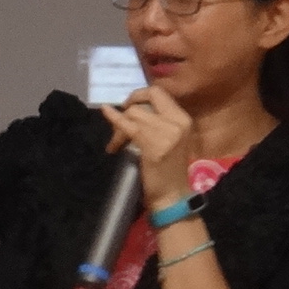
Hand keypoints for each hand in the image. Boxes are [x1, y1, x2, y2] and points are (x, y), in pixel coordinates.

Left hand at [99, 84, 196, 210]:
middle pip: (143, 103)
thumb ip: (157, 121)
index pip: (158, 93)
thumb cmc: (168, 169)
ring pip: (133, 115)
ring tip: (116, 143)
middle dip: (127, 112)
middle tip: (119, 128)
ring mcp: (167, 134)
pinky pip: (128, 127)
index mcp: (183, 118)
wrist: (172, 195)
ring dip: (119, 128)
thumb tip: (132, 107)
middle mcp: (178, 123)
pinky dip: (114, 119)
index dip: (139, 95)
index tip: (127, 105)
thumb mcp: (170, 138)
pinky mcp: (153, 146)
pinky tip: (105, 112)